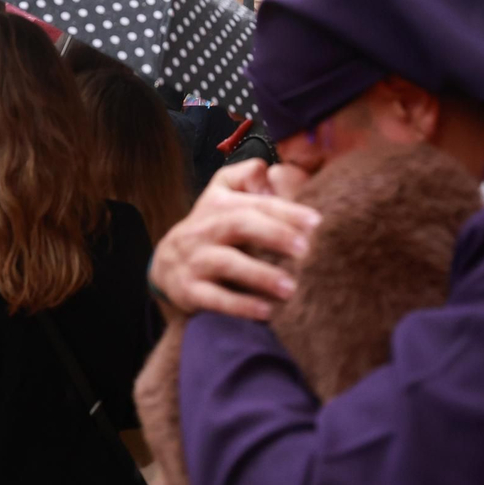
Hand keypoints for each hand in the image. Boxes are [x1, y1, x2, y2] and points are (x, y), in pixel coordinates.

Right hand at [149, 159, 320, 321]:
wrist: (167, 265)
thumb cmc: (212, 229)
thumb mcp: (221, 195)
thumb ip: (247, 177)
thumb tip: (273, 173)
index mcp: (217, 203)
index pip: (253, 202)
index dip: (284, 210)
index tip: (316, 222)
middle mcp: (203, 229)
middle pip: (238, 224)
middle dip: (274, 234)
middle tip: (305, 249)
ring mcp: (194, 259)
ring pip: (227, 262)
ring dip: (260, 275)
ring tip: (291, 287)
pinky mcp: (188, 290)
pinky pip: (214, 297)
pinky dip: (241, 305)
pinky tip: (267, 311)